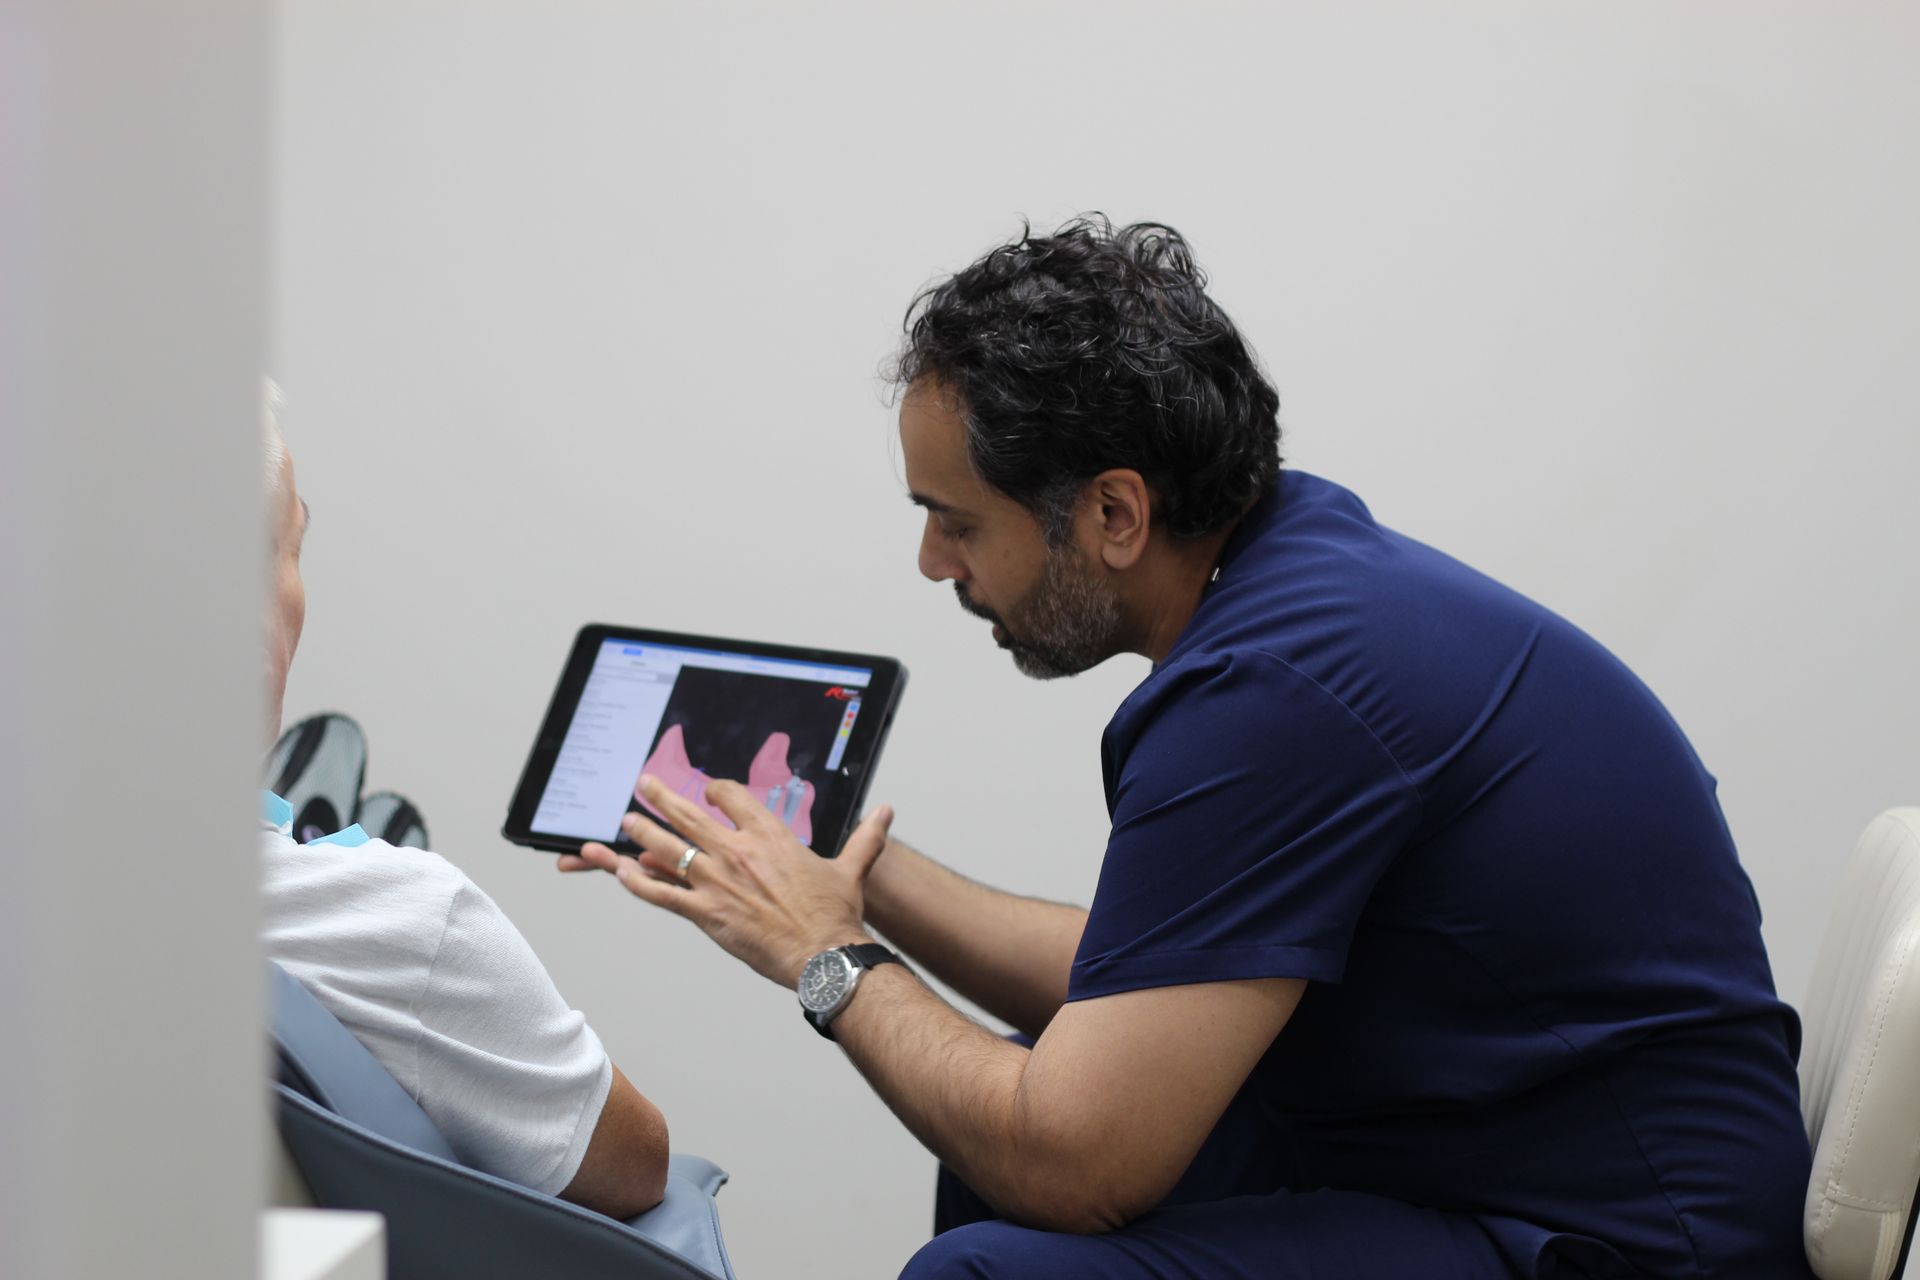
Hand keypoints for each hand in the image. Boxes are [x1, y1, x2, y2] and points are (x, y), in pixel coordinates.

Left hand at [563, 774, 894, 986]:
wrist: (824, 954)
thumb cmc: (835, 914)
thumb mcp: (851, 869)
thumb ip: (866, 837)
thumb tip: (886, 812)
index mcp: (770, 836)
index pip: (732, 797)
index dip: (716, 790)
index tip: (709, 791)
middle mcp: (738, 852)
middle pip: (689, 815)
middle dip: (662, 797)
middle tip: (643, 784)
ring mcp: (718, 882)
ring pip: (668, 849)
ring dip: (643, 832)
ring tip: (626, 820)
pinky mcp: (706, 914)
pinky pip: (662, 895)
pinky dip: (639, 883)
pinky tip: (623, 873)